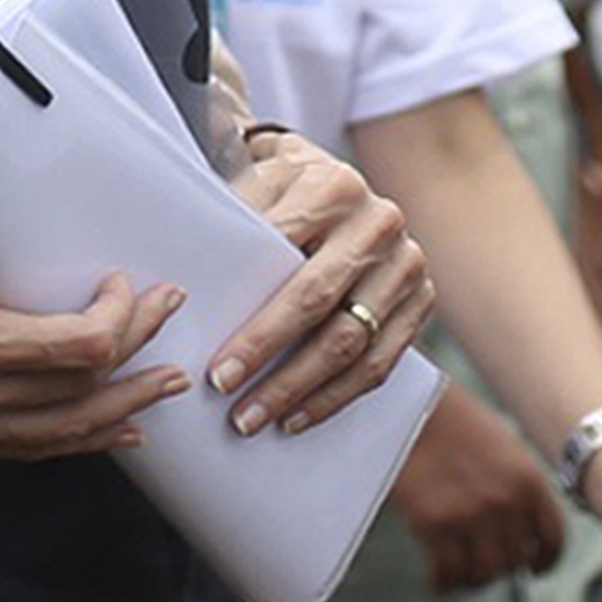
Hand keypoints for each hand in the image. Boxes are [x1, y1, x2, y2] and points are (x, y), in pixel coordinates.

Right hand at [0, 210, 194, 458]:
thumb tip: (50, 229)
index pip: (77, 349)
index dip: (121, 320)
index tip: (130, 284)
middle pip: (79, 395)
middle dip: (138, 360)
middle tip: (170, 323)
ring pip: (56, 434)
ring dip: (117, 411)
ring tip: (161, 390)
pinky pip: (19, 445)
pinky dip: (70, 438)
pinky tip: (103, 430)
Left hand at [211, 135, 432, 434]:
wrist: (340, 187)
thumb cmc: (278, 192)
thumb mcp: (251, 182)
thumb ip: (226, 220)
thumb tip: (180, 289)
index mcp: (333, 186)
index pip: (284, 260)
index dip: (252, 322)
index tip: (216, 370)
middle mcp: (379, 222)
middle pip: (320, 304)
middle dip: (270, 357)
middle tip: (227, 396)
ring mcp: (407, 264)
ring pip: (353, 344)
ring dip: (299, 390)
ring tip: (252, 419)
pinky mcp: (422, 301)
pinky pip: (380, 363)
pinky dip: (335, 397)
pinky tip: (296, 418)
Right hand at [384, 383, 567, 589]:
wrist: (408, 402)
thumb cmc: (454, 422)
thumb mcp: (503, 448)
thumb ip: (517, 487)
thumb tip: (523, 532)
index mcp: (529, 480)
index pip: (552, 539)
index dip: (544, 561)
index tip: (534, 569)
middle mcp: (505, 501)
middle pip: (513, 561)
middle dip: (499, 567)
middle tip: (482, 565)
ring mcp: (470, 515)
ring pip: (482, 574)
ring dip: (471, 579)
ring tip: (459, 573)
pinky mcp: (433, 524)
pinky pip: (447, 573)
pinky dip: (443, 583)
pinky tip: (438, 579)